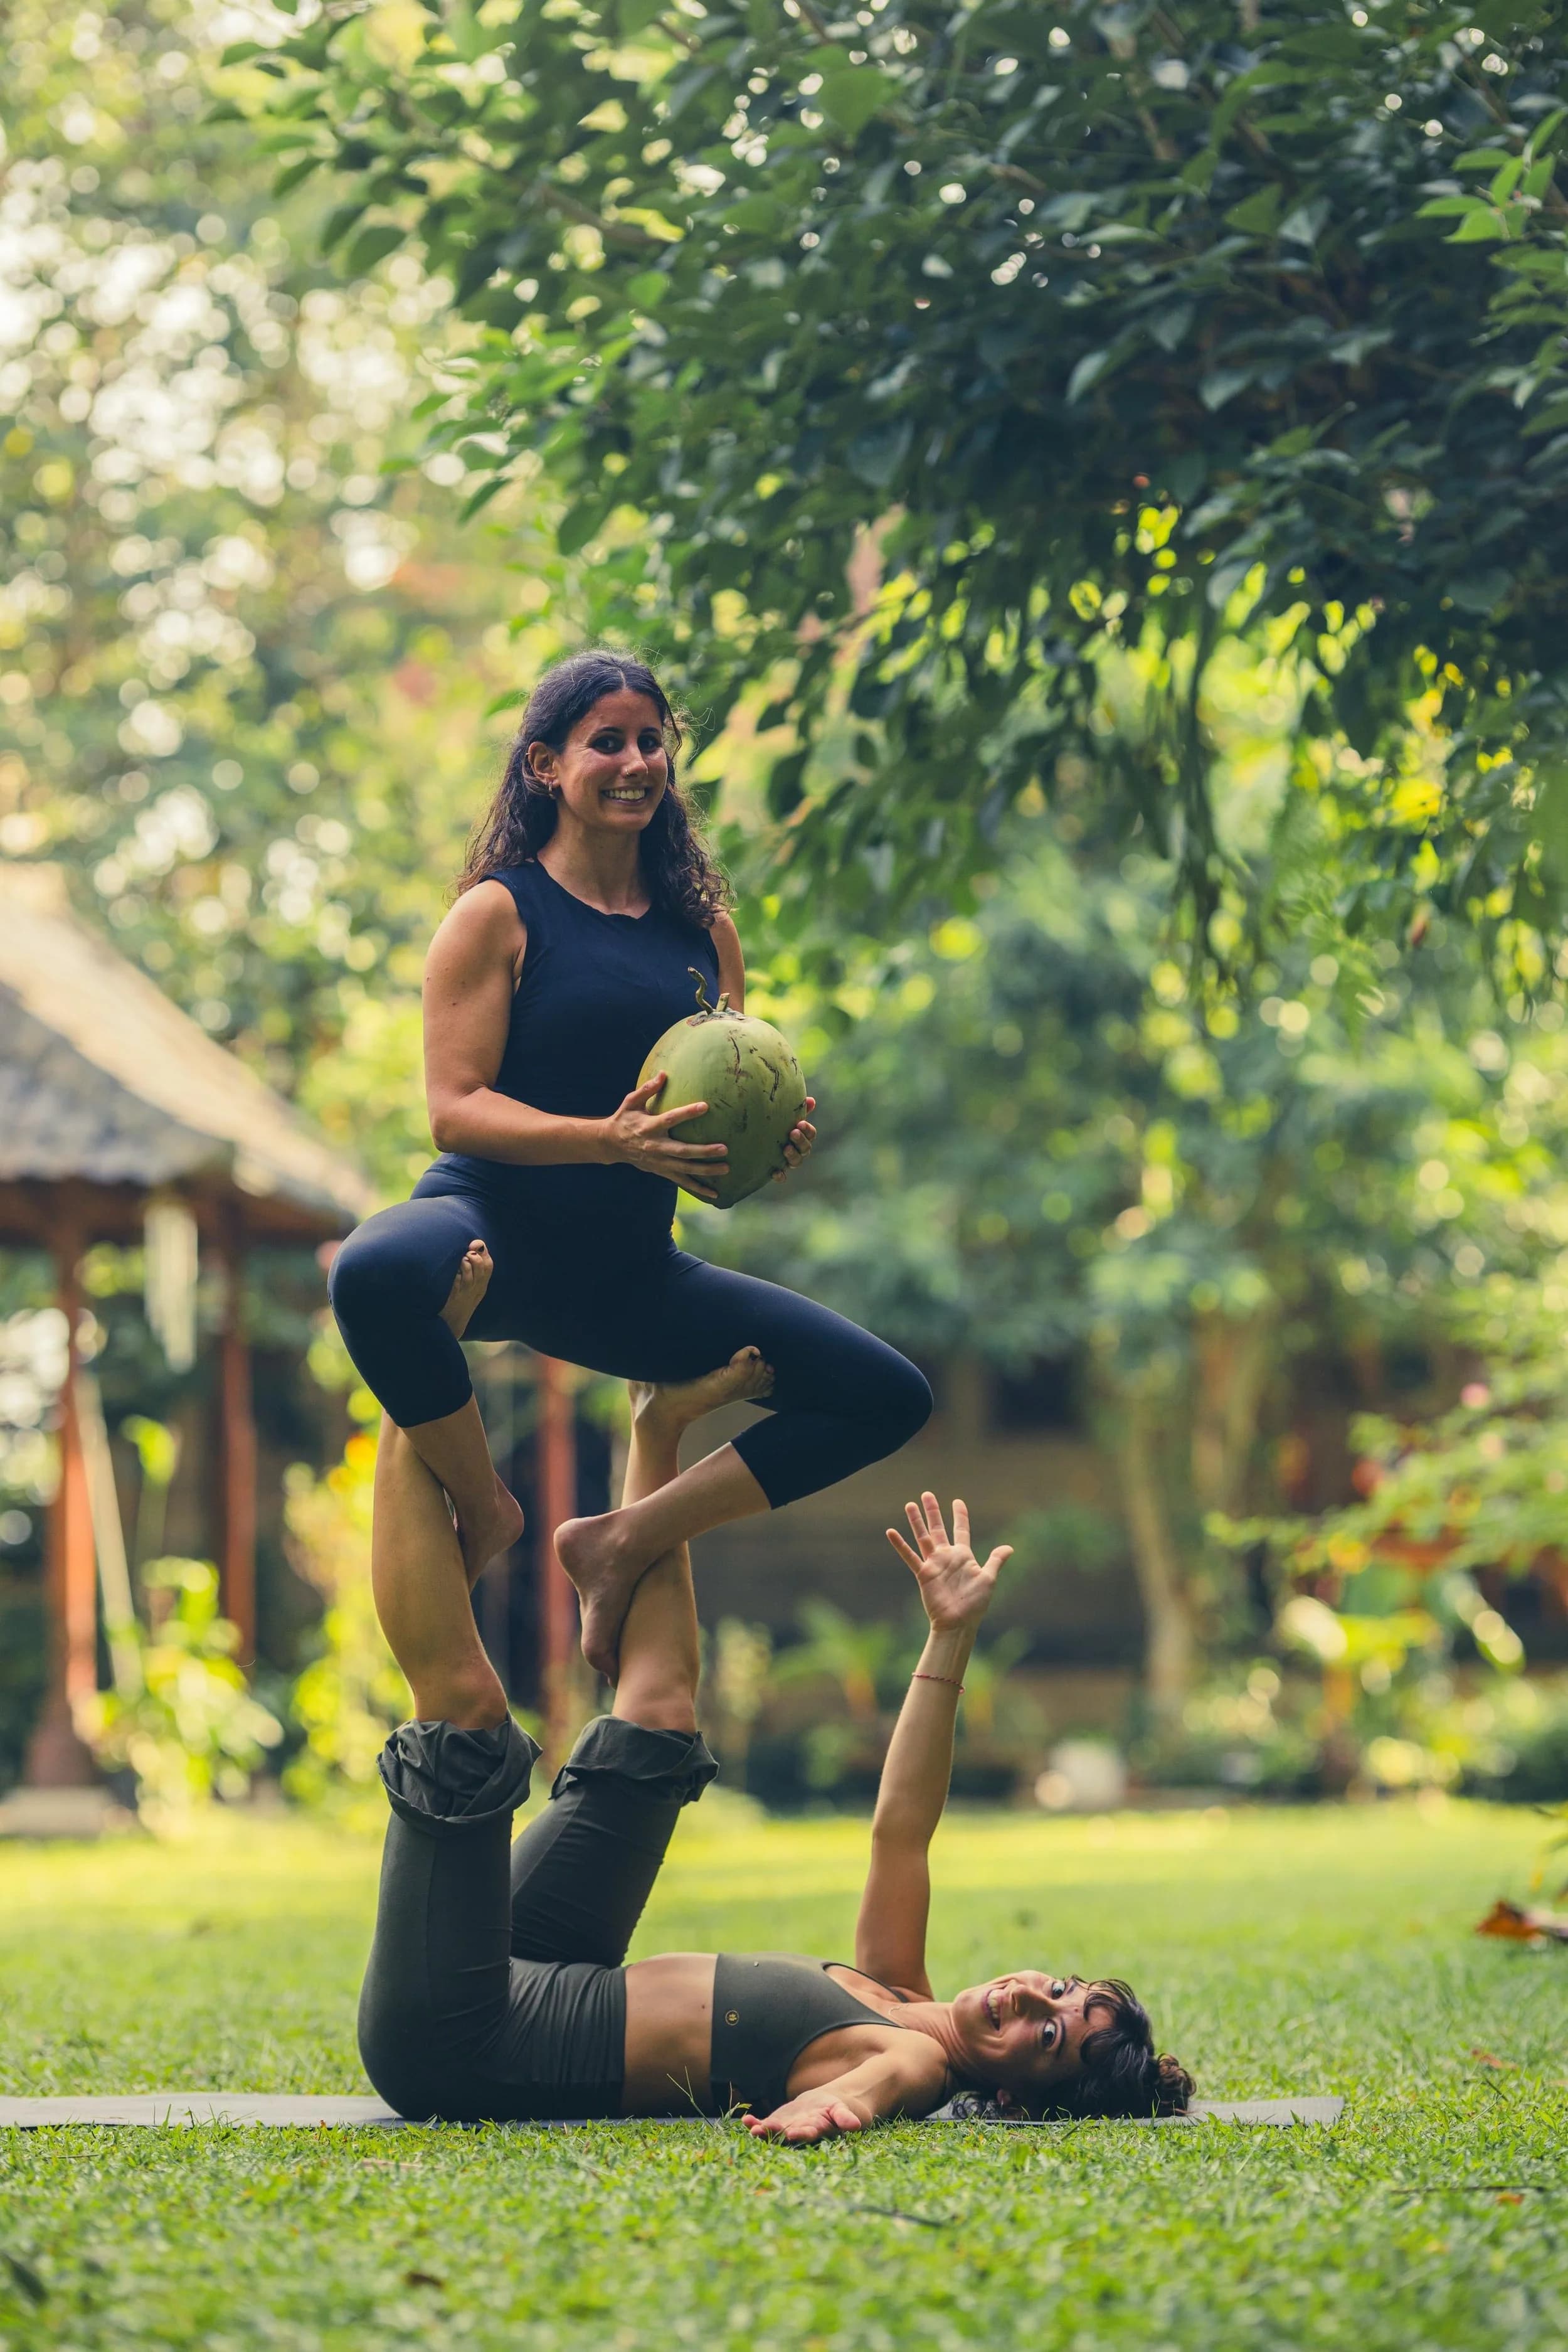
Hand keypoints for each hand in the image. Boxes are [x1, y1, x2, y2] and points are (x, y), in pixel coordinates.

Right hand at [601, 1075, 728, 1200]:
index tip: (705, 1106)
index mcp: (649, 1127)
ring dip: (706, 1170)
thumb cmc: (624, 1119)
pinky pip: (681, 1181)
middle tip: (724, 1148)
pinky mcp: (661, 1171)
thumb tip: (663, 1073)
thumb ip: (647, 1089)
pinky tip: (714, 1193)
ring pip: (685, 1169)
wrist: (611, 1144)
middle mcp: (655, 1146)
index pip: (670, 1119)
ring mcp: (659, 1162)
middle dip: (703, 1151)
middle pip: (682, 1151)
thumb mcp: (631, 1102)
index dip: (687, 1113)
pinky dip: (698, 1188)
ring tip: (726, 1168)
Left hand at [744, 2089, 867, 2143]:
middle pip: (785, 2136)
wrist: (821, 2107)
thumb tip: (856, 2124)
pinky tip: (745, 2120)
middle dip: (772, 2135)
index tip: (792, 2134)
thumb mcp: (840, 2110)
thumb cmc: (833, 2109)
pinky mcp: (777, 2125)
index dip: (800, 2135)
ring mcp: (786, 2130)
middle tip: (760, 2132)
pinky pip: (764, 2125)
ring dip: (761, 2131)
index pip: (807, 2135)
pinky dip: (755, 2123)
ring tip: (751, 2129)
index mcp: (815, 2131)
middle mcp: (798, 2134)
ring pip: (772, 2133)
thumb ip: (845, 2118)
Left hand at [772, 1097, 816, 1181]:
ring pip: (797, 1162)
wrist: (752, 1142)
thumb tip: (812, 1100)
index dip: (808, 1130)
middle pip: (805, 1149)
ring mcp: (787, 1161)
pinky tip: (775, 1172)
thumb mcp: (783, 1116)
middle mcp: (797, 1150)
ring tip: (785, 1149)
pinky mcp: (776, 1170)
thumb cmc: (772, 1124)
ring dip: (793, 1156)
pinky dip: (780, 1175)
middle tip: (793, 1133)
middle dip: (801, 1141)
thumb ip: (797, 1109)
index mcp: (801, 1136)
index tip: (800, 1123)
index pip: (811, 1135)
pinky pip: (782, 1176)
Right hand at [886, 1494, 1010, 1632]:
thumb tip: (1009, 1547)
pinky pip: (910, 1556)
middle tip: (927, 1494)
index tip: (957, 1501)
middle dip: (933, 1512)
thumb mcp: (988, 1579)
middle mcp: (947, 1557)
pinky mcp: (924, 1574)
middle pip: (938, 1529)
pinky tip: (891, 1532)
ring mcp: (934, 1564)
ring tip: (910, 1505)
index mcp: (963, 1556)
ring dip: (916, 1522)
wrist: (959, 1623)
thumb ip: (995, 1561)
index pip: (960, 1530)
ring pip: (923, 1538)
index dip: (960, 1515)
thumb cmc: (975, 1604)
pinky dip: (900, 1545)